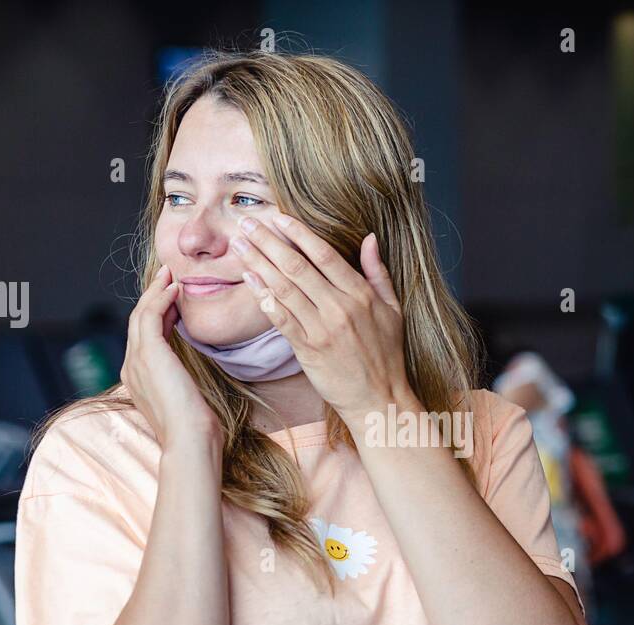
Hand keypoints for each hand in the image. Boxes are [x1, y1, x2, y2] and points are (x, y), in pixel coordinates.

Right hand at [121, 263, 221, 453]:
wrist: (189, 439)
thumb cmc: (194, 427)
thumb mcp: (184, 397)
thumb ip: (179, 380)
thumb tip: (187, 371)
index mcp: (137, 378)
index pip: (143, 337)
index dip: (156, 314)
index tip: (172, 299)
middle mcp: (131, 367)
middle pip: (137, 321)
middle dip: (152, 296)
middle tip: (168, 276)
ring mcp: (136, 360)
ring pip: (140, 315)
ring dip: (156, 291)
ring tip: (171, 275)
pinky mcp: (148, 354)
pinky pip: (149, 316)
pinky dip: (161, 299)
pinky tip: (175, 289)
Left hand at [230, 213, 413, 427]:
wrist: (379, 399)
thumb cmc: (387, 355)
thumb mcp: (393, 309)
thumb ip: (377, 272)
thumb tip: (370, 238)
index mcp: (360, 294)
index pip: (324, 254)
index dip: (298, 233)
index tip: (277, 217)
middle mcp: (340, 308)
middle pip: (297, 266)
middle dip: (269, 242)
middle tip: (248, 223)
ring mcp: (322, 329)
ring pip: (284, 288)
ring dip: (258, 263)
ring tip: (240, 245)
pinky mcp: (308, 349)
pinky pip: (281, 318)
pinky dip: (263, 296)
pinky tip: (249, 279)